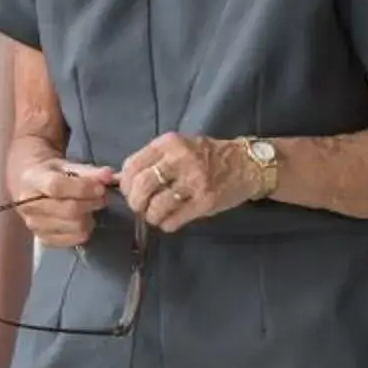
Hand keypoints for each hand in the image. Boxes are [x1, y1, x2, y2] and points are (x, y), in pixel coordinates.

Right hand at [12, 154, 115, 248]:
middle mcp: (29, 206)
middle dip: (92, 203)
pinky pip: (73, 240)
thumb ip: (89, 171)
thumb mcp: (68, 166)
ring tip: (92, 207)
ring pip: (74, 227)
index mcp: (32, 180)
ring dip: (90, 217)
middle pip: (69, 210)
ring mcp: (35, 226)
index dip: (83, 188)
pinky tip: (84, 219)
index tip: (101, 187)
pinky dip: (84, 230)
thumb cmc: (52, 173)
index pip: (57, 186)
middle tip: (102, 197)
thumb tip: (109, 176)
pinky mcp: (44, 240)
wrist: (31, 186)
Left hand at [120, 133, 250, 232]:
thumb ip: (152, 160)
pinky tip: (169, 221)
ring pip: (156, 206)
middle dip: (135, 202)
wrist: (246, 164)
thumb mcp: (179, 148)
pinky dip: (166, 224)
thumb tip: (121, 180)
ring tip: (155, 216)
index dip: (125, 184)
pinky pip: (174, 219)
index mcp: (169, 143)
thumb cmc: (208, 155)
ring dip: (151, 216)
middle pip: (142, 186)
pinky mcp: (205, 201)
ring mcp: (194, 181)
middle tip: (140, 208)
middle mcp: (180, 159)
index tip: (130, 192)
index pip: (133, 165)